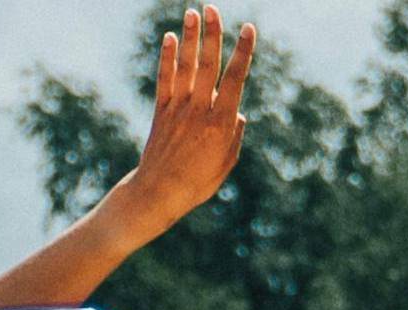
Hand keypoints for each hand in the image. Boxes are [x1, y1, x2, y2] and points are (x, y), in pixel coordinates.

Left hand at [127, 7, 255, 223]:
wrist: (158, 194)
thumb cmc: (197, 183)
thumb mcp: (226, 163)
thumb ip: (235, 135)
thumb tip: (238, 112)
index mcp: (220, 124)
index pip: (234, 79)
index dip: (242, 52)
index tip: (248, 29)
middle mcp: (199, 111)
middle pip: (208, 65)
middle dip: (212, 34)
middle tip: (212, 8)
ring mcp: (178, 109)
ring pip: (186, 66)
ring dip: (190, 37)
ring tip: (192, 12)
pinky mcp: (160, 112)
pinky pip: (164, 80)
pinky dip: (167, 58)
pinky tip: (170, 38)